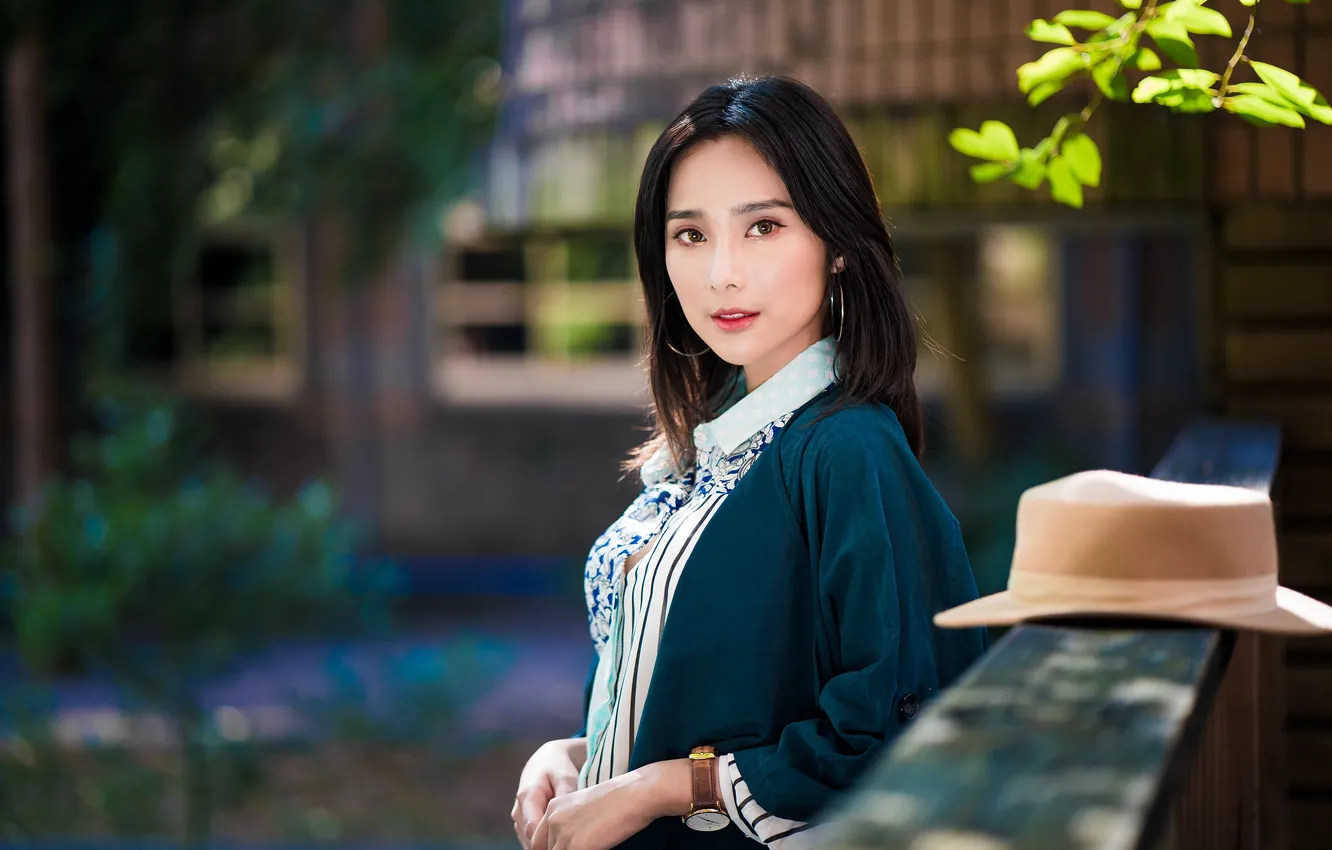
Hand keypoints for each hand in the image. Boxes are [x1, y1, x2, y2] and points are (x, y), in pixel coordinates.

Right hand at [513, 737, 586, 849]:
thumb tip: (568, 816)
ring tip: (565, 838)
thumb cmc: (559, 768)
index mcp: (527, 796)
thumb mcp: (566, 778)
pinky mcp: (521, 822)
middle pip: (530, 838)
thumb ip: (565, 796)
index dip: (549, 841)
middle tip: (569, 844)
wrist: (546, 760)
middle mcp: (518, 809)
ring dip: (545, 842)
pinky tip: (558, 837)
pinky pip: (531, 838)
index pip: (533, 830)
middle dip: (548, 844)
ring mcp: (518, 817)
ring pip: (529, 840)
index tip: (567, 844)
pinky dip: (543, 840)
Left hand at [532, 759, 690, 849]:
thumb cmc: (619, 801)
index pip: (537, 842)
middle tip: (581, 848)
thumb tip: (568, 845)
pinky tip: (599, 849)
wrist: (635, 793)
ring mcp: (562, 833)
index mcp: (553, 807)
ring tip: (592, 848)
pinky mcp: (576, 846)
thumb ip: (569, 826)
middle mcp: (552, 818)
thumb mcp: (585, 810)